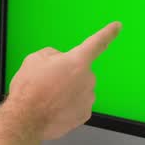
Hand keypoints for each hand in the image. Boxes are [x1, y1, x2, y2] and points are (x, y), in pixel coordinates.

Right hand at [5, 22, 121, 139]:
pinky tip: (53, 107)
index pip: (96, 43)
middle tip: (48, 81)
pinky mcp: (84, 114)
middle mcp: (87, 79)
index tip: (117, 26)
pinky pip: (78, 104)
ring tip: (48, 96)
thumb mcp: (35, 59)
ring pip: (79, 88)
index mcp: (77, 61)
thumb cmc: (29, 89)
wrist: (26, 118)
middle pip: (80, 71)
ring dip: (67, 90)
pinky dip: (67, 105)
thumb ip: (53, 55)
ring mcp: (88, 98)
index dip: (108, 33)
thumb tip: (58, 61)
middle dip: (67, 74)